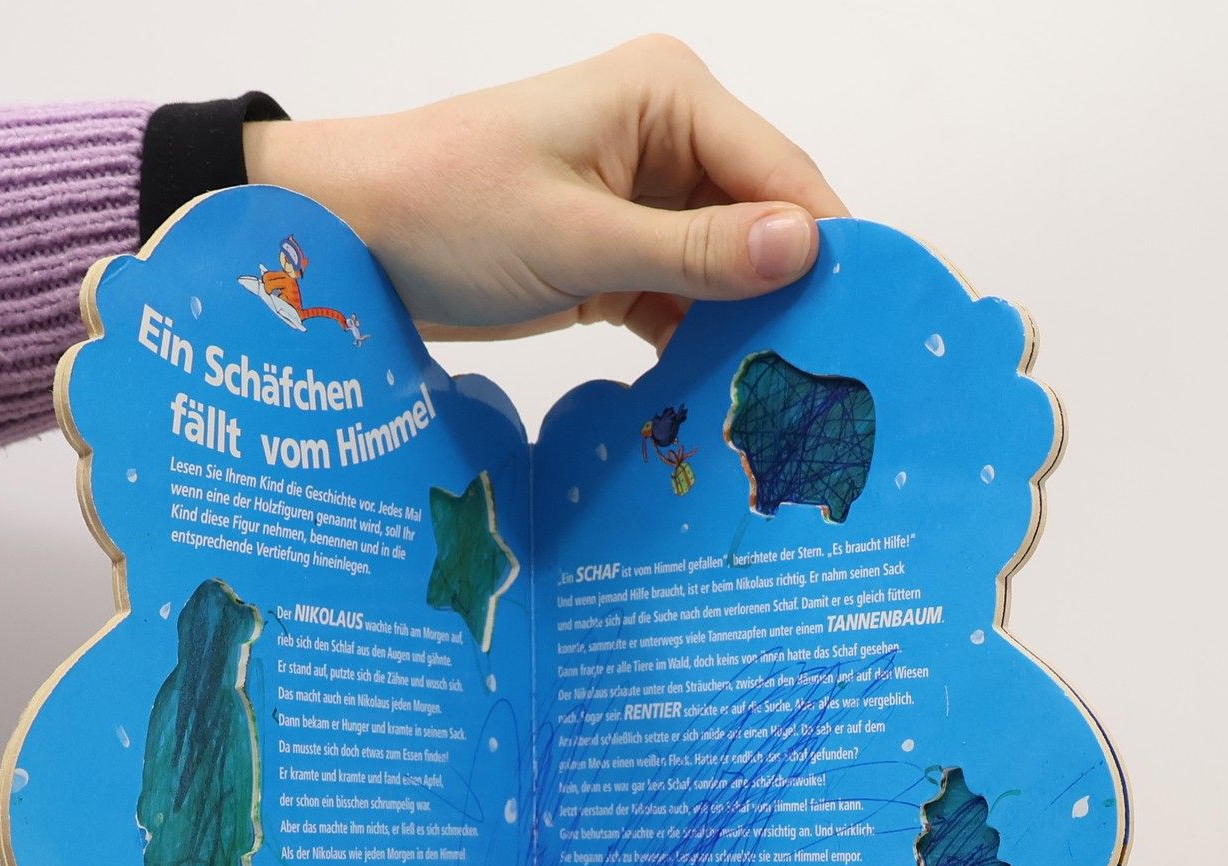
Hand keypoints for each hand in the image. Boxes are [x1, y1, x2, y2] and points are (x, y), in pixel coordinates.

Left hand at [245, 37, 846, 349]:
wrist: (351, 236)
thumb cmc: (445, 211)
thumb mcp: (578, 239)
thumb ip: (697, 252)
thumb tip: (807, 249)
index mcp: (668, 97)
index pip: (785, 176)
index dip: (834, 252)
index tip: (875, 326)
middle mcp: (670, 136)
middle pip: (767, 225)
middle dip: (794, 299)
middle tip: (828, 385)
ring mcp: (646, 195)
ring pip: (729, 271)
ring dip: (745, 332)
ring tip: (777, 406)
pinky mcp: (620, 250)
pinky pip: (684, 300)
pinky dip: (697, 345)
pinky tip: (715, 399)